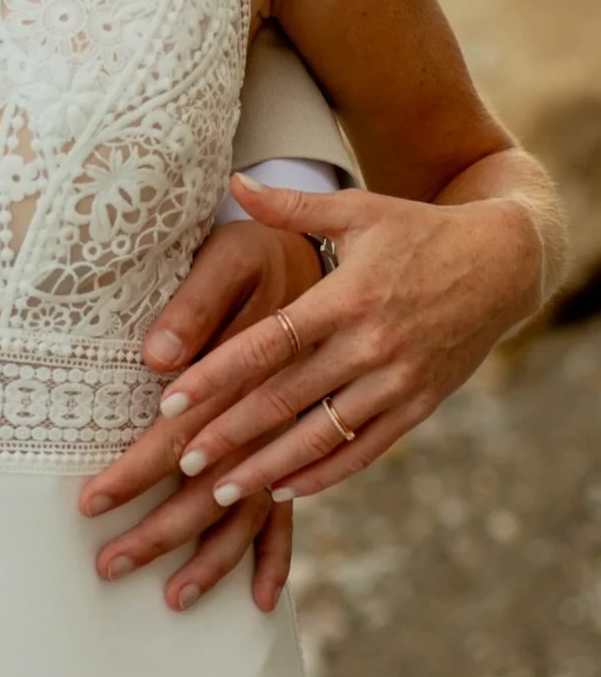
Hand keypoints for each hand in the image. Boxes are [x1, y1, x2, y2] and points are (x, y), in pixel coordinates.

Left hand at [116, 175, 542, 518]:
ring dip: (270, 467)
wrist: (503, 264)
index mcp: (347, 297)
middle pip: (288, 399)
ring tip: (223, 493)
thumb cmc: (418, 231)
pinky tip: (286, 490)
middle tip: (182, 461)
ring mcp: (398, 382)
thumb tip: (234, 182)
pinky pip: (365, 450)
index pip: (269, 344)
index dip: (219, 374)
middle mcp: (371, 346)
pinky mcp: (420, 406)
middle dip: (231, 434)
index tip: (174, 399)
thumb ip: (292, 205)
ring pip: (323, 436)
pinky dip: (324, 474)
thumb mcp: (358, 210)